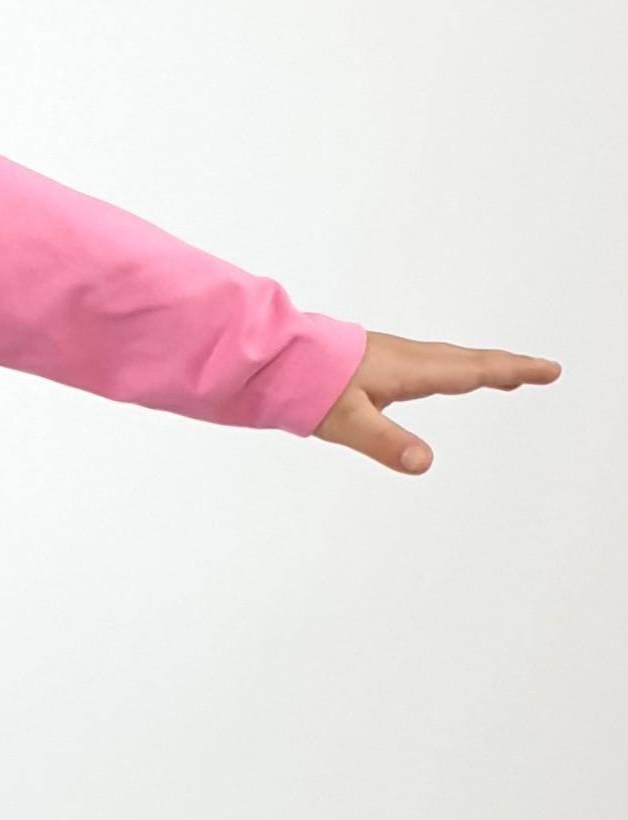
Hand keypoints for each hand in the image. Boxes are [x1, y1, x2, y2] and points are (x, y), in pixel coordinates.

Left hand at [316, 330, 559, 474]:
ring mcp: (390, 357)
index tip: (548, 370)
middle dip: (505, 367)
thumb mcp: (347, 421)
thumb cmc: (307, 384)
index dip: (512, 372)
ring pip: (447, 361)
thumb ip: (385, 442)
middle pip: (467, 362)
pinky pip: (426, 364)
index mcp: (408, 371)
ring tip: (505, 376)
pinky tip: (440, 377)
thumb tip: (423, 463)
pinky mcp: (374, 361)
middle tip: (541, 371)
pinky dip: (450, 368)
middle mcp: (405, 359)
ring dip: (480, 366)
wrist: (271, 356)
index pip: (472, 372)